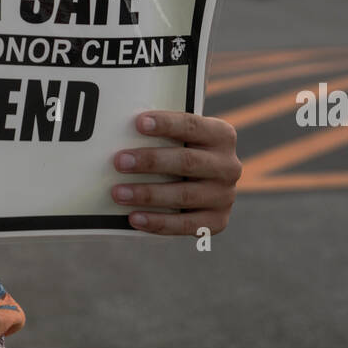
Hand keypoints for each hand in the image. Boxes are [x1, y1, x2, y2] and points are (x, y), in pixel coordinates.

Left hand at [111, 112, 240, 234]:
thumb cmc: (184, 152)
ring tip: (119, 193)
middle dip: (150, 161)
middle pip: (186, 161)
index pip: (192, 126)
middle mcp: (228, 165)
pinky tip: (134, 217)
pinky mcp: (217, 221)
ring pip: (183, 195)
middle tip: (120, 162)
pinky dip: (157, 222)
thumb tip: (123, 129)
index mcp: (222, 135)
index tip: (139, 123)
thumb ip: (164, 133)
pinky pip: (185, 224)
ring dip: (147, 194)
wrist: (207, 183)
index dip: (166, 124)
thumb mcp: (183, 137)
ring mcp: (225, 195)